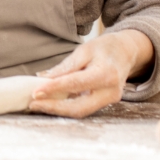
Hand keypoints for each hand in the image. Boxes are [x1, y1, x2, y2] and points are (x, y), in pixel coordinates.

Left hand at [29, 30, 154, 117]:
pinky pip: (84, 108)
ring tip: (38, 104)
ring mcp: (110, 100)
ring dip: (58, 110)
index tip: (35, 92)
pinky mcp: (105, 103)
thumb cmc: (104, 48)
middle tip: (33, 104)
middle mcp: (111, 92)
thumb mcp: (84, 50)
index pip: (76, 84)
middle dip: (54, 108)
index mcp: (106, 74)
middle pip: (80, 107)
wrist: (126, 52)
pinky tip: (51, 102)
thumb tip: (44, 79)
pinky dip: (66, 107)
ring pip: (81, 111)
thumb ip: (66, 67)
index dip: (54, 89)